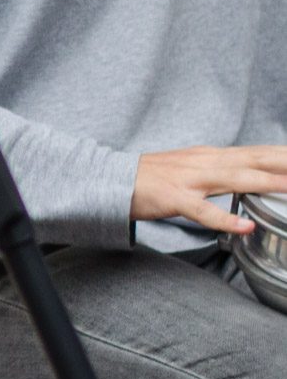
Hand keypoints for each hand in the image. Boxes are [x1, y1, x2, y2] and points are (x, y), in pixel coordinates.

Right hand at [131, 145, 286, 234]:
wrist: (109, 179)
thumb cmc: (150, 177)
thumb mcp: (190, 165)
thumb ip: (219, 168)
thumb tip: (248, 173)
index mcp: (210, 155)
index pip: (257, 152)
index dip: (284, 153)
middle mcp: (204, 162)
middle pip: (253, 160)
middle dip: (284, 164)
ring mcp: (188, 179)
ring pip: (234, 180)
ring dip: (266, 183)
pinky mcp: (172, 198)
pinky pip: (202, 211)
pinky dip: (225, 219)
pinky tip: (244, 227)